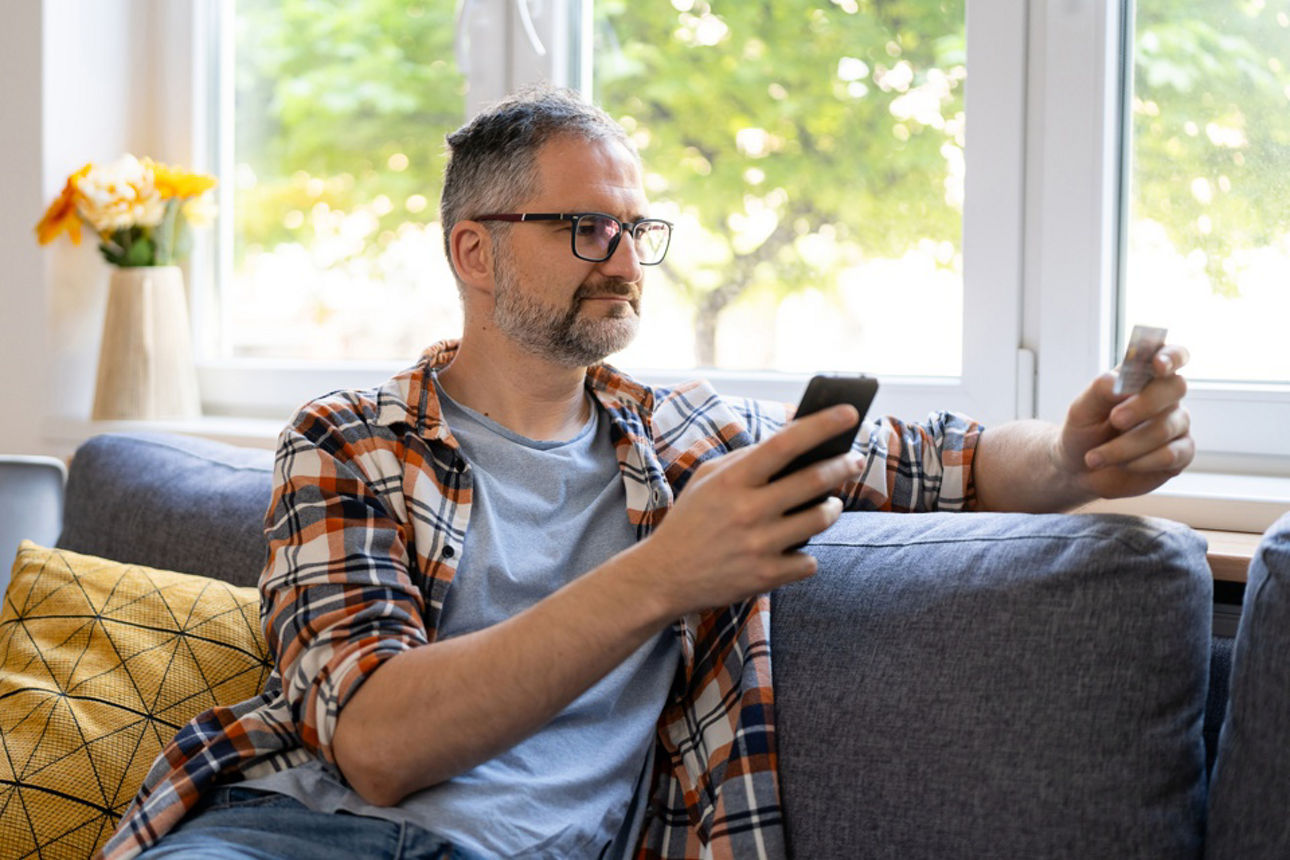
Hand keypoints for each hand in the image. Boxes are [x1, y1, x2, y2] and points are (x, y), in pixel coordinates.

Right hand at [643, 405, 865, 616]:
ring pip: (820, 519)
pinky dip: (807, 554)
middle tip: (853, 460)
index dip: (822, 425)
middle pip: (814, 481)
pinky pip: (808, 561)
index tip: (850, 412)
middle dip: (843, 466)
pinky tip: (797, 549)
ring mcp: (758, 545)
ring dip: (832, 508)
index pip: (785, 443)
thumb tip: (792, 443)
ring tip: (831, 503)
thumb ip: (745, 459)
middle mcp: (747, 510)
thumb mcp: (706, 479)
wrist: (662, 577)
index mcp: (732, 480)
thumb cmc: (690, 521)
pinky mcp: (764, 577)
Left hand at [1053, 344, 1194, 499]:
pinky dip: (1140, 461)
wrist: (1079, 470)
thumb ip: (1101, 389)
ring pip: (1165, 427)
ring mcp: (1176, 424)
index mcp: (1143, 377)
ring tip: (1095, 457)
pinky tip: (1121, 465)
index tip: (1158, 364)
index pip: (1171, 355)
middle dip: (1144, 404)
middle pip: (1175, 387)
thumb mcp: (1082, 409)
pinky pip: (1170, 455)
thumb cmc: (1084, 431)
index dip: (1171, 356)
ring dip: (1126, 445)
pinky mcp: (1181, 453)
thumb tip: (1122, 383)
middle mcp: (1165, 397)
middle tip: (1116, 419)